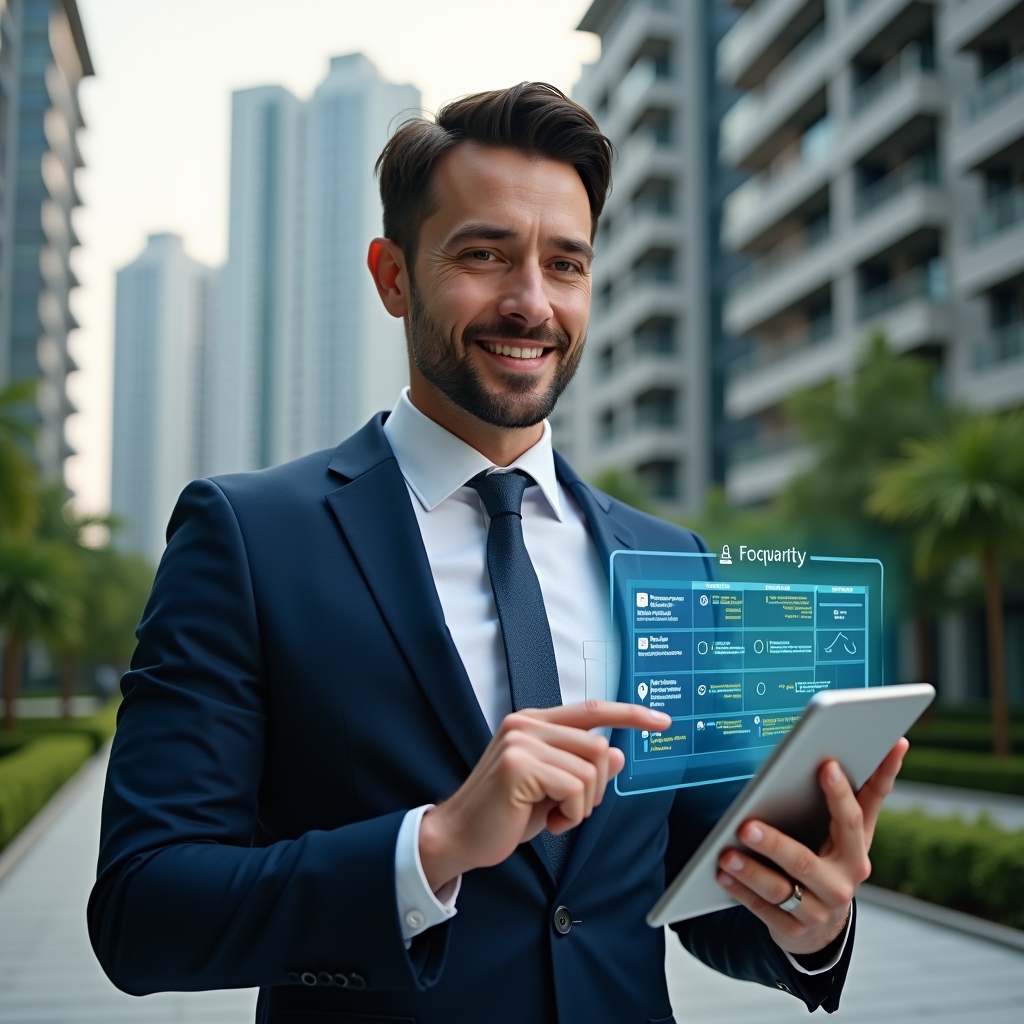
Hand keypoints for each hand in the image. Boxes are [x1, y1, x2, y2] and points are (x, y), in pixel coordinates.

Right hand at [419, 700, 670, 891]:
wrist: (460, 837)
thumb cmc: (503, 814)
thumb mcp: (552, 790)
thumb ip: (583, 768)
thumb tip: (619, 755)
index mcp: (534, 723)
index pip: (591, 710)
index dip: (629, 713)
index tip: (661, 720)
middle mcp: (527, 724)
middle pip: (598, 746)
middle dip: (595, 787)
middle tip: (567, 809)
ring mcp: (521, 741)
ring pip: (589, 770)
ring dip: (581, 805)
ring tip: (552, 815)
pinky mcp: (518, 765)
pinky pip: (574, 788)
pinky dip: (569, 814)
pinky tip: (545, 821)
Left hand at [716, 738, 909, 955]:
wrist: (825, 925)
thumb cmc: (837, 857)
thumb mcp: (856, 831)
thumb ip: (872, 789)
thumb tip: (897, 741)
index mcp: (857, 853)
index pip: (851, 821)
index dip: (840, 794)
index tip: (826, 765)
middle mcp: (841, 885)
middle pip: (804, 862)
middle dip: (775, 845)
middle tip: (746, 825)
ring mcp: (816, 911)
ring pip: (779, 890)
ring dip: (750, 871)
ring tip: (725, 853)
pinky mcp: (792, 930)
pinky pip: (762, 910)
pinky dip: (740, 891)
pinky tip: (722, 875)